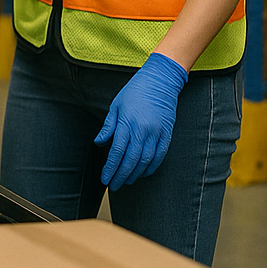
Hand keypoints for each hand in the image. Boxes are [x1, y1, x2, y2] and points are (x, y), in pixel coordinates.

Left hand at [95, 52, 188, 190]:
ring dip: (134, 174)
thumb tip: (99, 143)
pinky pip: (159, 156)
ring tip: (126, 181)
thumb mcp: (115, 106)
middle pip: (130, 160)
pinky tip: (143, 173)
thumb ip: (108, 127)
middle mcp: (142, 131)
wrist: (159, 82)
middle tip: (114, 185)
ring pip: (145, 161)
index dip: (110, 168)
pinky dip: (151, 167)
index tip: (104, 178)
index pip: (116, 152)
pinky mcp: (167, 134)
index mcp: (127, 123)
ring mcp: (156, 133)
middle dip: (120, 175)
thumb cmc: (134, 92)